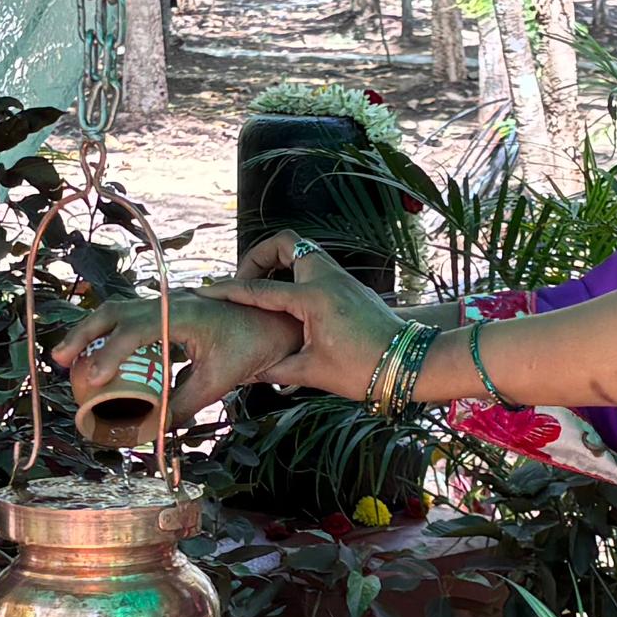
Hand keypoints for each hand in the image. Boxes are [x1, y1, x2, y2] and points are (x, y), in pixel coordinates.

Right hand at [46, 288, 302, 429]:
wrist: (278, 322)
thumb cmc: (254, 347)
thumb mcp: (218, 381)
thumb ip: (182, 406)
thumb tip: (149, 432)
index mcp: (182, 314)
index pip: (135, 330)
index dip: (110, 355)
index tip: (90, 381)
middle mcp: (169, 303)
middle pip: (115, 311)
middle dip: (84, 334)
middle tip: (59, 360)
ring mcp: (168, 305)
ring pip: (120, 312)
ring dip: (93, 333)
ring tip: (69, 359)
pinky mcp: (169, 313)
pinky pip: (132, 320)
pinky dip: (111, 336)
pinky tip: (100, 359)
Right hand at [208, 236, 408, 400]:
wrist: (411, 363)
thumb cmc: (365, 370)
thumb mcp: (312, 372)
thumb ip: (275, 368)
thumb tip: (248, 372)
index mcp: (313, 298)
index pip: (259, 289)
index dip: (228, 291)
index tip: (206, 292)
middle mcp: (326, 278)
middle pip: (283, 243)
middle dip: (257, 256)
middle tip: (246, 283)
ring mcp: (340, 278)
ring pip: (301, 251)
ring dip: (278, 264)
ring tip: (263, 292)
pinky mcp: (348, 285)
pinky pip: (313, 266)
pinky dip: (294, 274)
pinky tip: (287, 304)